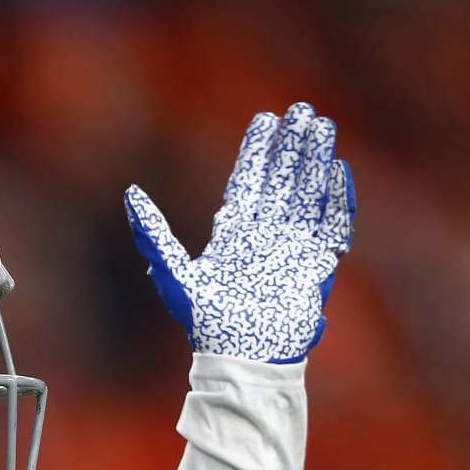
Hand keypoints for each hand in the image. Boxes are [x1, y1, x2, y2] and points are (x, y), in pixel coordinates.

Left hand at [124, 101, 355, 363]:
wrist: (243, 359)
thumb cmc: (206, 324)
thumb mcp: (173, 276)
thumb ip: (153, 234)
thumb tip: (130, 194)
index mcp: (233, 236)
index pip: (248, 182)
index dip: (257, 151)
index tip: (265, 119)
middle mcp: (265, 237)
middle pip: (282, 181)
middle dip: (292, 146)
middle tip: (301, 109)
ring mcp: (293, 250)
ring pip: (308, 195)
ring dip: (316, 162)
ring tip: (323, 126)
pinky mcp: (317, 267)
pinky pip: (332, 226)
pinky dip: (338, 200)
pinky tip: (339, 171)